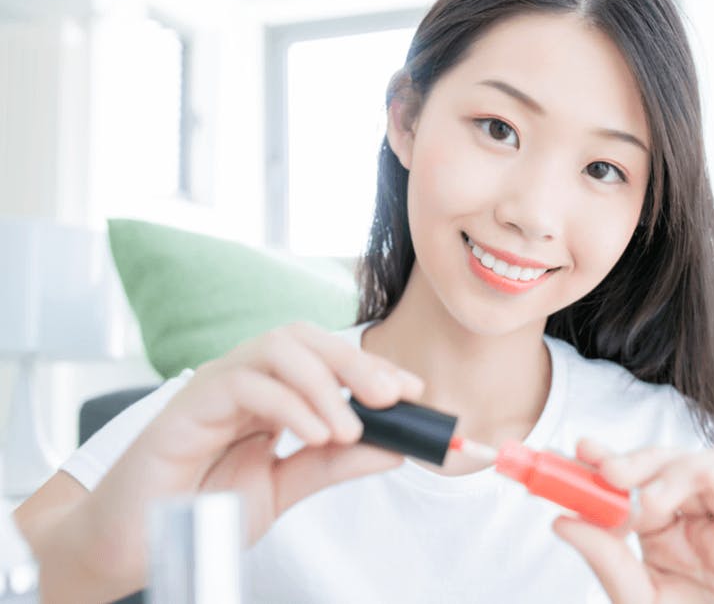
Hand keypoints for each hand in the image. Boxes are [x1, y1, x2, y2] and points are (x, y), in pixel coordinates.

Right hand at [83, 321, 422, 587]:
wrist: (130, 541)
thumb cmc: (201, 507)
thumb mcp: (284, 487)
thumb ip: (333, 465)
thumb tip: (393, 448)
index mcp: (270, 393)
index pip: (327, 360)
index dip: (373, 369)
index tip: (414, 392)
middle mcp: (245, 379)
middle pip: (305, 340)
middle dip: (356, 363)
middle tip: (393, 398)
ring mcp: (214, 386)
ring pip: (276, 348)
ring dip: (324, 381)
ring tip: (348, 427)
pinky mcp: (186, 407)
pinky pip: (242, 382)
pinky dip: (286, 403)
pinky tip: (312, 434)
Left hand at [553, 439, 713, 603]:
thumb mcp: (642, 600)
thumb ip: (608, 561)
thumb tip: (560, 522)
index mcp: (664, 533)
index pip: (635, 482)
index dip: (608, 459)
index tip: (580, 450)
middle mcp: (700, 519)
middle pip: (671, 463)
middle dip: (639, 460)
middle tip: (610, 472)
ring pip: (713, 464)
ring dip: (679, 471)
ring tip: (653, 502)